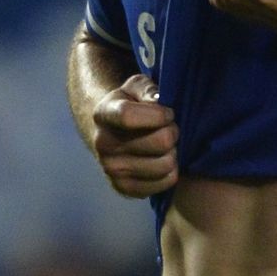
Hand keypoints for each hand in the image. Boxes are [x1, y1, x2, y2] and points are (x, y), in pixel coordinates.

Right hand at [92, 74, 178, 197]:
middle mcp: (103, 144)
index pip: (128, 116)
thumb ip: (147, 89)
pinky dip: (172, 171)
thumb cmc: (131, 105)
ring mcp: (112, 169)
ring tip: (166, 144)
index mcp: (103, 115)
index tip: (167, 113)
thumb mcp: (136, 87)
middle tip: (169, 128)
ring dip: (173, 152)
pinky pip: (166, 182)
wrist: (112, 132)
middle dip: (172, 131)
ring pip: (166, 164)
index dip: (159, 114)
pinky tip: (162, 159)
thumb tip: (158, 102)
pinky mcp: (124, 188)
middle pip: (159, 142)